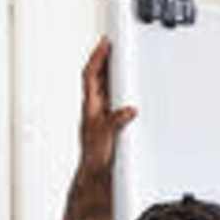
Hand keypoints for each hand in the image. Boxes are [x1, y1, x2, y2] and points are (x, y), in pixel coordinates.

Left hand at [77, 39, 133, 179]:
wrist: (95, 176)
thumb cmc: (94, 159)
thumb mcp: (104, 138)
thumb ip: (115, 122)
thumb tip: (128, 109)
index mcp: (90, 107)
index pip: (90, 75)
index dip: (97, 58)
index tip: (104, 43)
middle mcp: (95, 108)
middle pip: (97, 76)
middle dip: (104, 58)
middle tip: (111, 45)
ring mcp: (102, 115)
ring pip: (105, 87)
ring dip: (110, 72)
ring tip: (119, 59)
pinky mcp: (111, 123)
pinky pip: (114, 100)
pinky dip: (120, 90)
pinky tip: (128, 89)